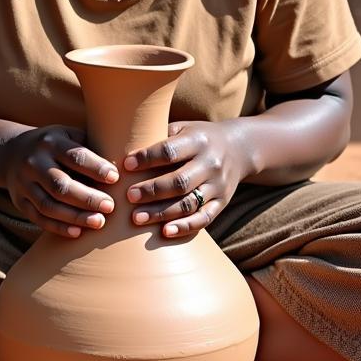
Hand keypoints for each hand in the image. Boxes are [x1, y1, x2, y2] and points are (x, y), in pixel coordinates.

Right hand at [2, 126, 118, 237]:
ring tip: (99, 222)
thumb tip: (125, 165)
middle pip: (60, 184)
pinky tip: (78, 232)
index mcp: (51, 142)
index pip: (75, 156)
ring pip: (48, 205)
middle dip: (87, 198)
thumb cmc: (55, 145)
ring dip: (75, 216)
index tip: (115, 178)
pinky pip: (38, 218)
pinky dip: (58, 227)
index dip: (96, 168)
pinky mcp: (19, 201)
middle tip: (111, 206)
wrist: (12, 152)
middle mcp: (34, 162)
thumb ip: (91, 147)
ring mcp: (23, 183)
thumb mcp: (70, 135)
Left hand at [122, 121, 247, 238]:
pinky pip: (204, 218)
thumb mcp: (183, 128)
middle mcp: (211, 163)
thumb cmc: (198, 137)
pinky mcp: (222, 202)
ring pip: (189, 203)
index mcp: (198, 140)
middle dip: (152, 190)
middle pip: (179, 181)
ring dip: (161, 213)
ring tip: (136, 218)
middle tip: (129, 196)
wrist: (239, 147)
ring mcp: (218, 185)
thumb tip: (121, 147)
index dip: (147, 158)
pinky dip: (185, 227)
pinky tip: (164, 232)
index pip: (170, 151)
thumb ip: (158, 135)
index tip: (126, 165)